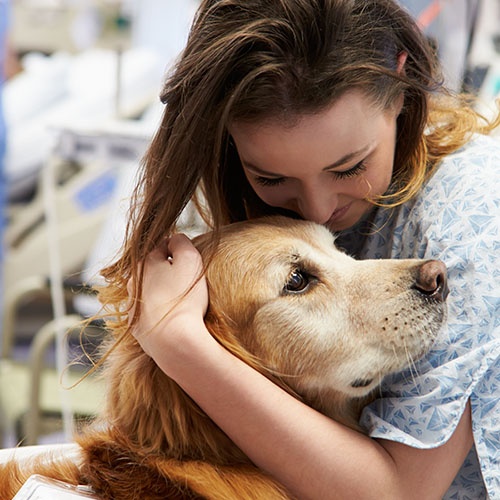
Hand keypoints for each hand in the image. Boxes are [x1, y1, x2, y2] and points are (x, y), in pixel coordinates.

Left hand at [128, 233, 208, 363]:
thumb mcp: (190, 259)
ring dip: (163, 293)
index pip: (163, 246)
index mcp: (144, 264)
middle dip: (169, 272)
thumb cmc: (184, 298)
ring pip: (150, 292)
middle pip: (154, 270)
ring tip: (183, 303)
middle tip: (189, 282)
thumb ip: (181, 242)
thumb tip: (175, 238)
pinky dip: (160, 314)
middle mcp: (133, 283)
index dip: (180, 251)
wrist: (174, 341)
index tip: (192, 261)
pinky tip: (175, 319)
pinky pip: (151, 315)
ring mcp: (133, 307)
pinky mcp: (137, 329)